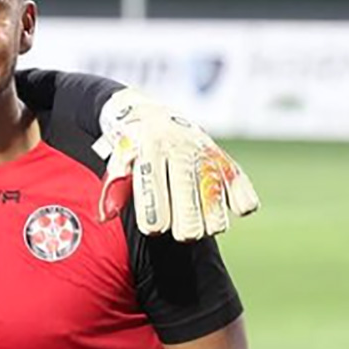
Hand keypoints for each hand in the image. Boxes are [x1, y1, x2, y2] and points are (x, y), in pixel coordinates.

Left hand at [94, 88, 259, 241]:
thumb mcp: (118, 161)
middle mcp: (180, 147)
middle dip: (186, 226)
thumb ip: (113, 189)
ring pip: (216, 200)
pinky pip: (243, 192)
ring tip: (200, 222)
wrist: (151, 114)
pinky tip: (224, 206)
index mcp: (150, 146)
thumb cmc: (132, 147)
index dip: (154, 214)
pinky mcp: (226, 159)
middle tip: (182, 233)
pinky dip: (239, 205)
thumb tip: (104, 217)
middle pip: (188, 198)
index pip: (154, 185)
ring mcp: (206, 152)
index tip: (153, 230)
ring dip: (211, 221)